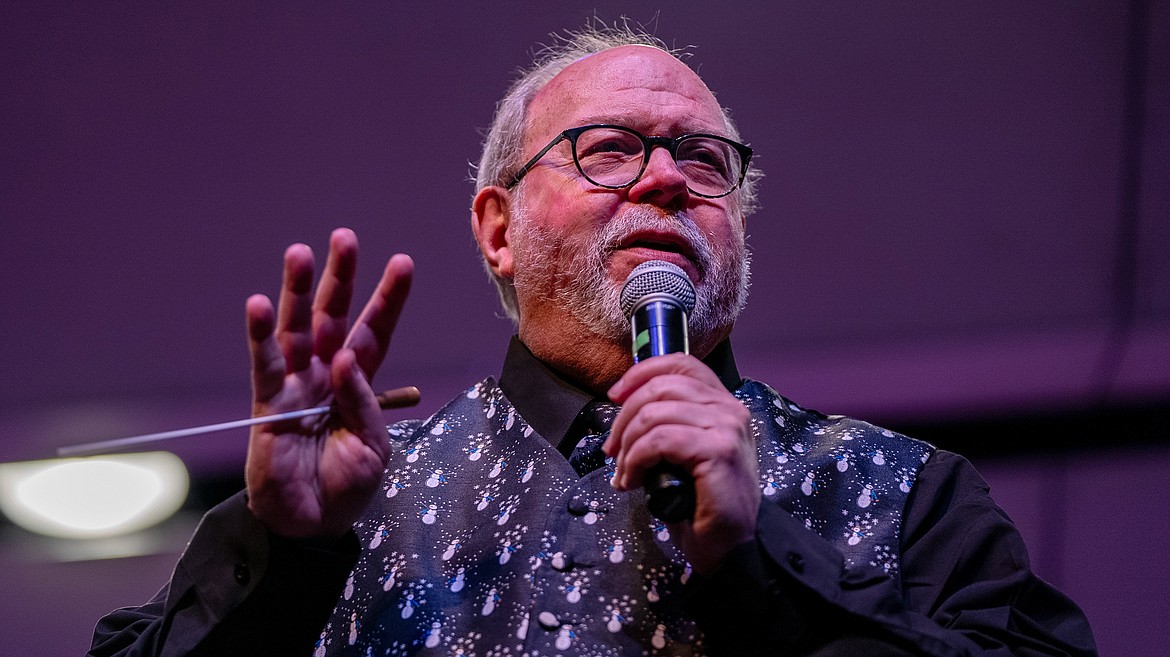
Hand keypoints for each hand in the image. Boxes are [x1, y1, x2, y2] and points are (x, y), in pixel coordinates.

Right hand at [244, 228, 412, 538]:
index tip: (403, 262)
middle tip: (345, 237)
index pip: (377, 331)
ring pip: (296, 330)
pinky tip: (260, 304)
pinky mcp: (269, 405)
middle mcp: (326, 374)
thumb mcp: (374, 447)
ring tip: (300, 252)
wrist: (313, 525)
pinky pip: (265, 365)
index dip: (389, 298)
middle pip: (334, 317)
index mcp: (359, 382)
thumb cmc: (347, 486)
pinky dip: (261, 335)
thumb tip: (344, 359)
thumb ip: (363, 402)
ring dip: (297, 291)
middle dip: (341, 278)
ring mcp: (297, 386)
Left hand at [603, 353, 759, 573]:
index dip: (641, 373)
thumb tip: (625, 410)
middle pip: (661, 387)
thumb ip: (669, 423)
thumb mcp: (684, 452)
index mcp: (723, 404)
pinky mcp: (718, 452)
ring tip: (623, 473)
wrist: (730, 546)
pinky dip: (635, 459)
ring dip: (627, 445)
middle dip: (624, 418)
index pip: (680, 363)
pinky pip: (660, 440)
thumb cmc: (702, 503)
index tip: (615, 396)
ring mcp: (727, 429)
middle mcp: (730, 410)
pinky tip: (633, 480)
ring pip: (655, 413)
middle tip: (611, 450)